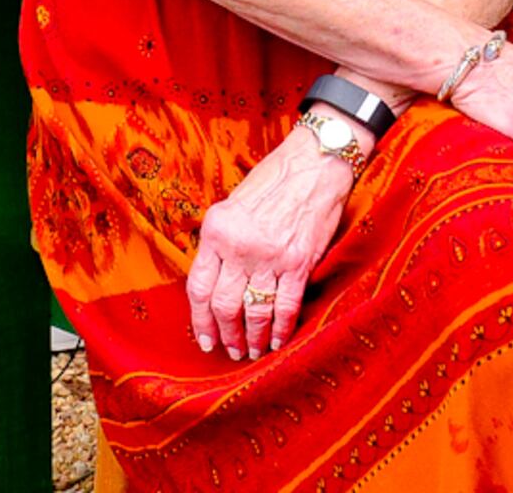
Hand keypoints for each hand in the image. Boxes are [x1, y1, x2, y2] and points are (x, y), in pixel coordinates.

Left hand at [184, 126, 355, 360]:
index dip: (200, 320)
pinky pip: (285, 306)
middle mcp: (239, 246)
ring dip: (252, 338)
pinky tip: (279, 340)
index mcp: (216, 231)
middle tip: (230, 350)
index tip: (205, 339)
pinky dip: (282, 329)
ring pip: (254, 312)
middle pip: (224, 306)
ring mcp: (269, 256)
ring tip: (252, 351)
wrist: (314, 162)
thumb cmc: (274, 179)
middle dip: (226, 335)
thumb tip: (214, 281)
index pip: (198, 287)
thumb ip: (221, 242)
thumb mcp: (232, 206)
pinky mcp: (298, 262)